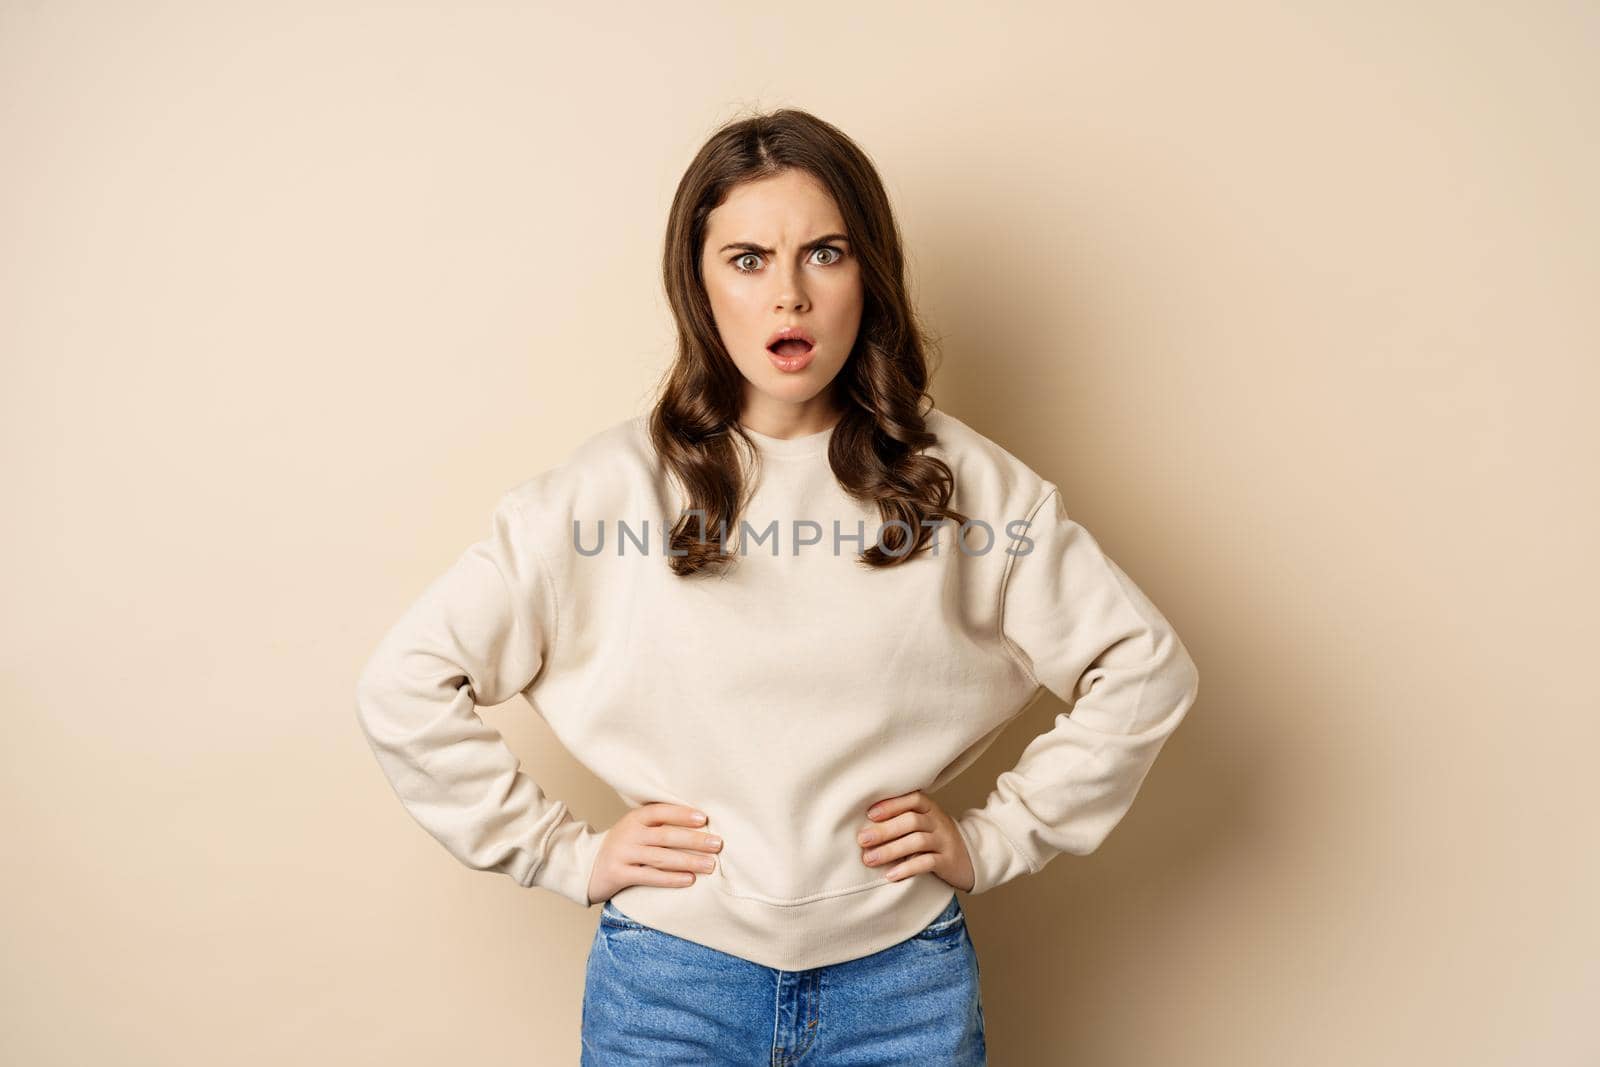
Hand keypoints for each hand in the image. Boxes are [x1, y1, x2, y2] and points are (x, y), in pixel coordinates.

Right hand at [586, 802, 722, 905]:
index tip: (704, 818)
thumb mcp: (636, 828)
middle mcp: (629, 834)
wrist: (587, 866)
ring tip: (710, 865)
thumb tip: (701, 823)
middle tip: (717, 844)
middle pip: (666, 836)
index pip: (660, 811)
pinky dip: (671, 879)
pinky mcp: (619, 874)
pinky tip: (689, 880)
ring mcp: (623, 854)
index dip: (682, 814)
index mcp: (634, 818)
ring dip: (688, 861)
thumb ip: (659, 824)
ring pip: (660, 857)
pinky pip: (649, 877)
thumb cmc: (624, 845)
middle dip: (694, 840)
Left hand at [857, 789, 974, 891]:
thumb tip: (865, 826)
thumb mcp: (924, 823)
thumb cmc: (936, 839)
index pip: (912, 800)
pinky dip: (907, 868)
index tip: (869, 815)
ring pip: (918, 841)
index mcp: (930, 809)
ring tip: (869, 859)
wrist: (971, 858)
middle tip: (862, 840)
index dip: (891, 805)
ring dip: (891, 850)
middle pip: (911, 821)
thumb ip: (902, 820)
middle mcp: (938, 822)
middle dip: (884, 830)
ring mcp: (945, 842)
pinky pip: (927, 863)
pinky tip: (891, 875)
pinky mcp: (948, 862)